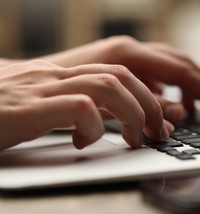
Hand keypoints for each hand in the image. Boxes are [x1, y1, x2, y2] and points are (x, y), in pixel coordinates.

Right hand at [0, 60, 172, 149]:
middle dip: (149, 104)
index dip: (146, 94)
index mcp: (61, 75)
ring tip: (133, 138)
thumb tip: (112, 120)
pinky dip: (93, 126)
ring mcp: (42, 88)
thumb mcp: (44, 110)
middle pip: (121, 74)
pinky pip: (78, 106)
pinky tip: (83, 142)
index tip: (159, 120)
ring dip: (132, 113)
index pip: (117, 71)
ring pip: (108, 85)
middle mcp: (56, 75)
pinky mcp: (27, 108)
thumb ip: (77, 110)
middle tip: (156, 132)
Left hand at [44, 36, 199, 123]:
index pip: (183, 72)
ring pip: (173, 68)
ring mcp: (127, 55)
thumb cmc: (59, 93)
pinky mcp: (123, 66)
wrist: (25, 85)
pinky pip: (159, 75)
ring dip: (194, 89)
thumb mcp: (104, 106)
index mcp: (129, 55)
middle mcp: (131, 49)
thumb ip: (145, 108)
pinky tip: (178, 106)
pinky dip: (175, 90)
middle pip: (184, 65)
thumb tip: (179, 114)